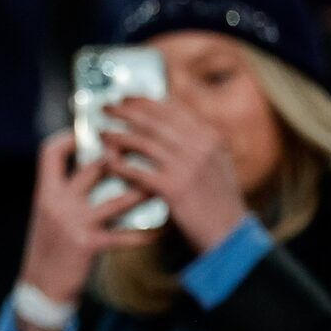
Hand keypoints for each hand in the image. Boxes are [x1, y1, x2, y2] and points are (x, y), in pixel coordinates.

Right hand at [16, 129, 155, 329]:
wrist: (40, 285)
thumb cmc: (49, 246)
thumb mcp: (48, 214)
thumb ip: (64, 191)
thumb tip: (93, 166)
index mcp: (45, 192)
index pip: (50, 152)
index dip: (69, 137)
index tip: (89, 131)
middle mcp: (56, 202)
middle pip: (93, 167)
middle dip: (122, 156)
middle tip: (145, 149)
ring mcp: (72, 222)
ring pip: (118, 198)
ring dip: (144, 191)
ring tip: (161, 185)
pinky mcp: (87, 244)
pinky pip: (124, 235)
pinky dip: (145, 234)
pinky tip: (160, 231)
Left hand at [99, 97, 252, 252]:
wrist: (230, 232)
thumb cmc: (218, 200)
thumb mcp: (215, 163)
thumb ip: (196, 143)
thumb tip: (170, 122)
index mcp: (210, 137)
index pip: (172, 110)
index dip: (144, 102)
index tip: (125, 98)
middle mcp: (200, 147)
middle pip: (154, 121)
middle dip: (125, 112)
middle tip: (104, 108)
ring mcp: (188, 167)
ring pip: (143, 143)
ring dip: (118, 136)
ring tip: (100, 133)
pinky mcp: (174, 189)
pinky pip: (138, 172)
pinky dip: (120, 166)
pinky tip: (106, 163)